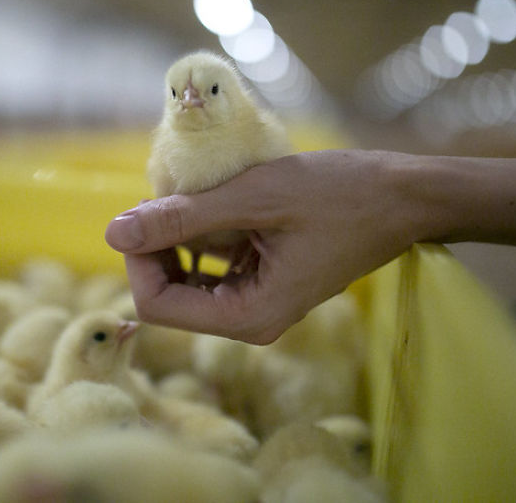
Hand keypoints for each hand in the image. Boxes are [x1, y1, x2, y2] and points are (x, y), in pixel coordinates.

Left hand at [105, 150, 418, 343]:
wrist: (403, 197)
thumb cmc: (339, 195)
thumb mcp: (253, 199)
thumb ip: (182, 217)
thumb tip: (112, 232)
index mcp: (248, 317)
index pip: (158, 306)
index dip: (138, 260)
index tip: (143, 212)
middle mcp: (249, 321)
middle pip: (168, 296)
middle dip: (156, 247)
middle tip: (163, 197)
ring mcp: (257, 302)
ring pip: (187, 278)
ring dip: (177, 237)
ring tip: (190, 194)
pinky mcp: (264, 281)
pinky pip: (214, 266)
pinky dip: (203, 235)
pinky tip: (213, 202)